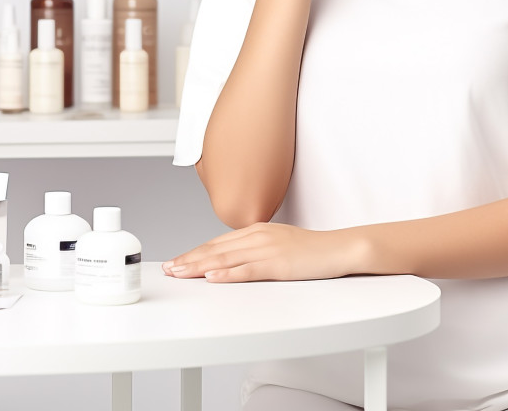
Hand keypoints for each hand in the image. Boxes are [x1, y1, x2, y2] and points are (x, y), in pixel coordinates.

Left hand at [161, 222, 367, 282]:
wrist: (338, 248)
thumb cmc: (309, 249)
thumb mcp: (277, 243)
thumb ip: (254, 248)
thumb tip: (232, 259)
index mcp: (256, 230)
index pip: (218, 243)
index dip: (195, 252)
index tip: (177, 261)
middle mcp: (258, 236)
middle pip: (216, 250)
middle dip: (189, 260)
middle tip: (169, 269)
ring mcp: (267, 249)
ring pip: (226, 259)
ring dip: (200, 267)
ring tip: (180, 273)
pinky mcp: (278, 264)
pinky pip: (248, 270)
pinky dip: (228, 274)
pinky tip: (213, 277)